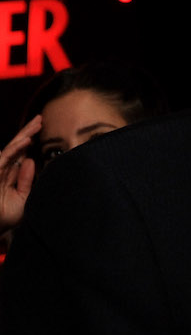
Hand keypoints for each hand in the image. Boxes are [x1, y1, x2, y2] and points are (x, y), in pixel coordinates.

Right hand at [1, 116, 41, 232]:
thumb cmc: (6, 216)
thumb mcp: (24, 198)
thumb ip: (27, 180)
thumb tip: (31, 160)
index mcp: (10, 174)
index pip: (21, 153)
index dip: (30, 140)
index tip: (42, 127)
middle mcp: (3, 169)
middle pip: (17, 147)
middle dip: (28, 132)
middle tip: (40, 118)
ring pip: (11, 149)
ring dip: (24, 135)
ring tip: (36, 124)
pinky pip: (5, 158)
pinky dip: (16, 149)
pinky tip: (26, 141)